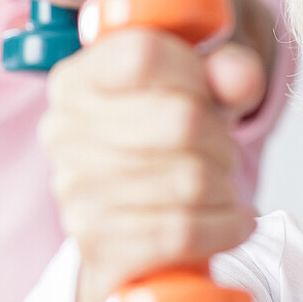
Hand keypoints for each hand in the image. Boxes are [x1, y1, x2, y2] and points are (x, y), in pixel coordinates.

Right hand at [39, 30, 263, 301]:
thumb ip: (227, 72)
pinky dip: (224, 227)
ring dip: (226, 187)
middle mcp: (63, 131)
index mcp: (78, 79)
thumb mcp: (200, 95)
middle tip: (224, 153)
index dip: (194, 74)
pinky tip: (232, 222)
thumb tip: (239, 77)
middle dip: (222, 139)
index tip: (207, 93)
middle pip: (181, 119)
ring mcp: (75, 192)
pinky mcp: (97, 246)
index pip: (144, 55)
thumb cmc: (165, 146)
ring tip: (221, 187)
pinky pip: (183, 231)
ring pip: (190, 180)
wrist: (135, 229)